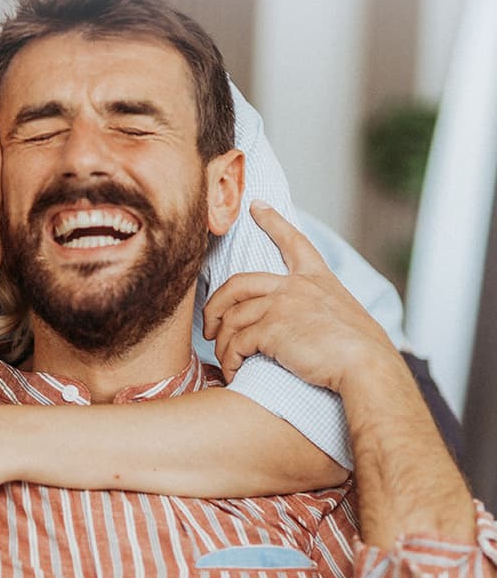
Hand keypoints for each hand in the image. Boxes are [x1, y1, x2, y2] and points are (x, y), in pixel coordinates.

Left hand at [203, 202, 397, 392]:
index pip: (293, 241)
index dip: (272, 221)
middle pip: (236, 284)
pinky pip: (236, 343)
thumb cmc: (362, 352)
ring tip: (226, 359)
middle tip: (209, 326)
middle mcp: (295, 286)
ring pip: (231, 318)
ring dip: (222, 343)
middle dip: (214, 305)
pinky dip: (230, 359)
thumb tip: (310, 324)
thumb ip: (320, 309)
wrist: (368, 366)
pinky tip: (235, 371)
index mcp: (316, 279)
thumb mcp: (345, 315)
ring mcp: (281, 305)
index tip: (256, 206)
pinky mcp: (271, 329)